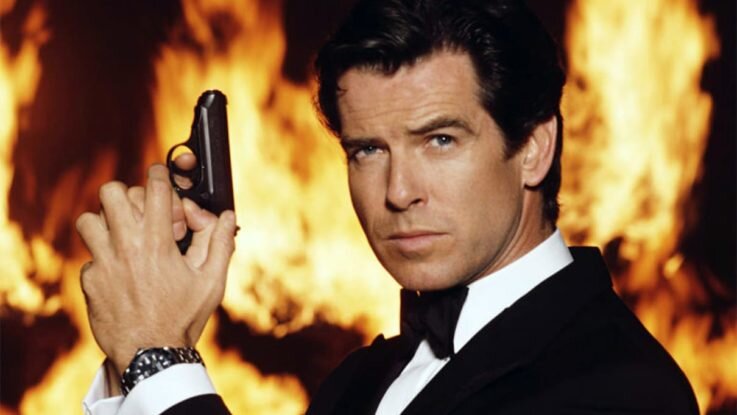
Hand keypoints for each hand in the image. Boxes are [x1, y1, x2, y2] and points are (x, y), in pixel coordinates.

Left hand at [76, 164, 236, 375]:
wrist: (152, 354)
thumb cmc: (184, 317)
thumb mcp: (212, 280)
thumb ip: (220, 242)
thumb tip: (227, 216)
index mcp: (157, 241)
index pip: (154, 187)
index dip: (159, 174)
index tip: (161, 176)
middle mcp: (126, 246)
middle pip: (111, 193)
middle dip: (128, 195)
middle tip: (141, 212)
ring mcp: (103, 263)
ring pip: (88, 220)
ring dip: (107, 223)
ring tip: (124, 238)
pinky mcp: (89, 282)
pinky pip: (89, 257)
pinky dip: (104, 260)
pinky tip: (122, 275)